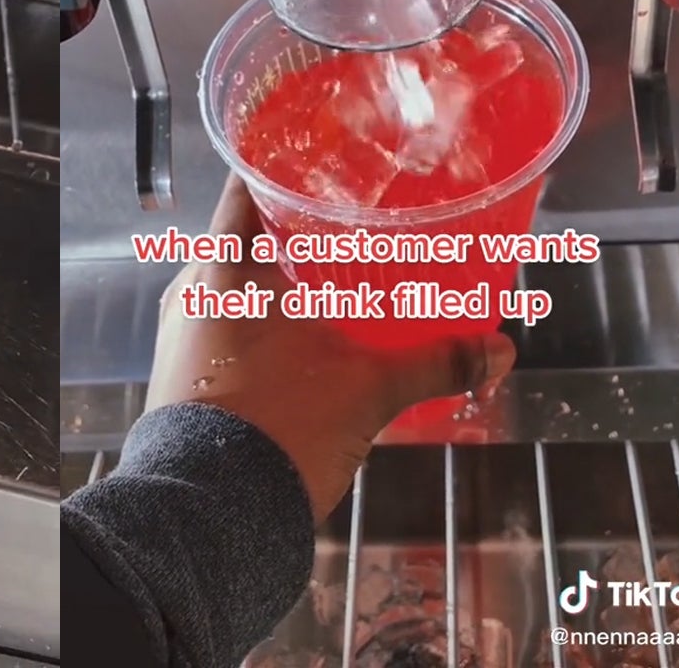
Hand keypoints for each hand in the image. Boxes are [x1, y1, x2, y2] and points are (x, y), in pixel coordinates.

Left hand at [144, 177, 516, 518]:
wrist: (213, 517)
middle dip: (297, 231)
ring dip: (279, 281)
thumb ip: (435, 360)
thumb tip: (496, 348)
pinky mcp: (185, 378)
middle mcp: (193, 292)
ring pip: (234, 286)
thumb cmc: (275, 430)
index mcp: (224, 268)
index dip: (285, 165)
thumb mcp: (369, 389)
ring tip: (335, 282)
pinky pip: (226, 329)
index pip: (247, 184)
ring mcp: (183, 336)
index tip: (325, 161)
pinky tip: (304, 339)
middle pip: (245, 236)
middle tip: (349, 226)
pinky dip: (262, 324)